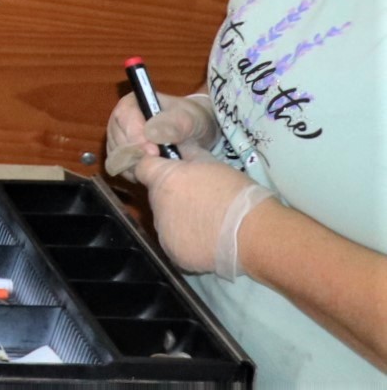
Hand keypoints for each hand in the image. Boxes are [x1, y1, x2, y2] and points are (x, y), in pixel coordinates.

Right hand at [105, 91, 220, 175]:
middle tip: (159, 164)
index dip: (136, 137)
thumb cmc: (191, 120)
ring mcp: (118, 138)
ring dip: (137, 165)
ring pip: (117, 156)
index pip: (124, 121)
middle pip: (118, 140)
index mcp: (131, 104)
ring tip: (159, 167)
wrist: (195, 133)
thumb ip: (172, 124)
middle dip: (137, 154)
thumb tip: (150, 134)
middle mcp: (119, 121)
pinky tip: (152, 172)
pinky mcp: (121, 155)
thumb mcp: (187, 119)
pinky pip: (121, 167)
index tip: (154, 153)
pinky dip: (135, 173)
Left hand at [131, 148, 272, 277]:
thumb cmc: (237, 194)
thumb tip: (178, 145)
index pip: (142, 168)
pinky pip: (175, 244)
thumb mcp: (213, 164)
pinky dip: (187, 242)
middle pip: (156, 197)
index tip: (169, 174)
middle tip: (199, 202)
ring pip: (165, 221)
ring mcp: (164, 232)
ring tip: (207, 223)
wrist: (256, 233)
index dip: (154, 169)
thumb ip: (189, 154)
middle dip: (172, 197)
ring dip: (178, 220)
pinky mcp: (174, 254)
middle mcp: (157, 205)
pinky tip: (208, 241)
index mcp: (164, 180)